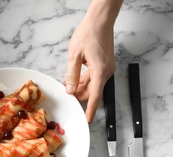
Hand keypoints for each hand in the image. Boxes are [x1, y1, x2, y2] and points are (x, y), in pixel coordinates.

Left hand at [64, 0, 121, 122]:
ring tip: (67, 87)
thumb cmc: (89, 34)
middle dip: (79, 96)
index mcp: (100, 71)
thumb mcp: (75, 56)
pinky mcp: (104, 65)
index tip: (87, 119)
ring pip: (92, 85)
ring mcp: (106, 68)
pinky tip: (73, 80)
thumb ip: (72, 75)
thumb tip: (70, 90)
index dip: (90, 109)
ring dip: (80, 88)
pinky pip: (93, 77)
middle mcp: (106, 71)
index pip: (95, 95)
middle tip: (66, 97)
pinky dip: (84, 80)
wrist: (100, 20)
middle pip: (92, 91)